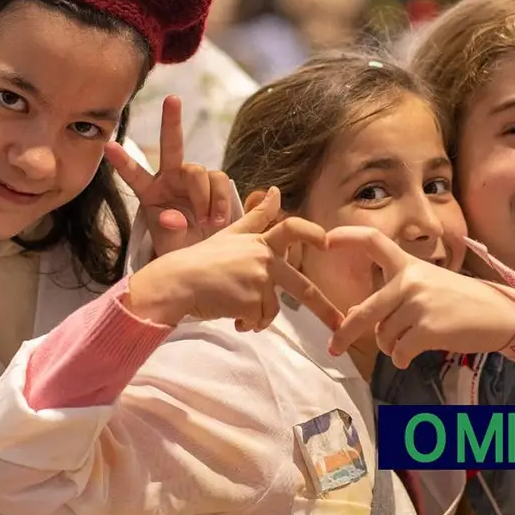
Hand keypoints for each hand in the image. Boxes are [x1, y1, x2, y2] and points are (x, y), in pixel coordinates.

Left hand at [105, 95, 232, 256]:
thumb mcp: (170, 245)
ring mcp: (193, 179)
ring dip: (204, 197)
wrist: (204, 254)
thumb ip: (170, 230)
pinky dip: (220, 201)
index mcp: (150, 192)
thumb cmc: (180, 248)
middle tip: (172, 99)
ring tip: (206, 223)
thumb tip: (174, 217)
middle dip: (171, 122)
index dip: (122, 161)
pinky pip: (220, 182)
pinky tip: (217, 220)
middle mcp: (170, 178)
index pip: (133, 174)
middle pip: (172, 146)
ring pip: (199, 171)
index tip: (108, 145)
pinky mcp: (215, 184)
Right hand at [127, 186, 342, 330]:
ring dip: (256, 316)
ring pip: (271, 310)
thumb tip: (274, 190)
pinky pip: (258, 321)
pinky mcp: (251, 302)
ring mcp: (259, 280)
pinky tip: (230, 315)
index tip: (329, 243)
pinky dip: (246, 324)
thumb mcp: (229, 234)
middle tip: (339, 323)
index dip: (312, 233)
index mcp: (259, 242)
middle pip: (302, 287)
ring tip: (233, 306)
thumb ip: (256, 218)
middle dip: (324, 309)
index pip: (292, 229)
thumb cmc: (199, 260)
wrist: (176, 282)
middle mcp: (263, 258)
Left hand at [324, 226, 514, 367]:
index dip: (346, 236)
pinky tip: (413, 354)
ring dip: (391, 345)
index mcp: (409, 264)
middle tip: (333, 348)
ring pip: (383, 336)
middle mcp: (410, 280)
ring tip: (411, 339)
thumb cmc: (461, 302)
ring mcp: (418, 304)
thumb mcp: (426, 289)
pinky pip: (398, 352)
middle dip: (345, 333)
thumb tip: (352, 315)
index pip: (372, 240)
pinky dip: (402, 358)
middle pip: (364, 311)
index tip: (323, 239)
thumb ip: (390, 298)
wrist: (502, 316)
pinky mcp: (427, 328)